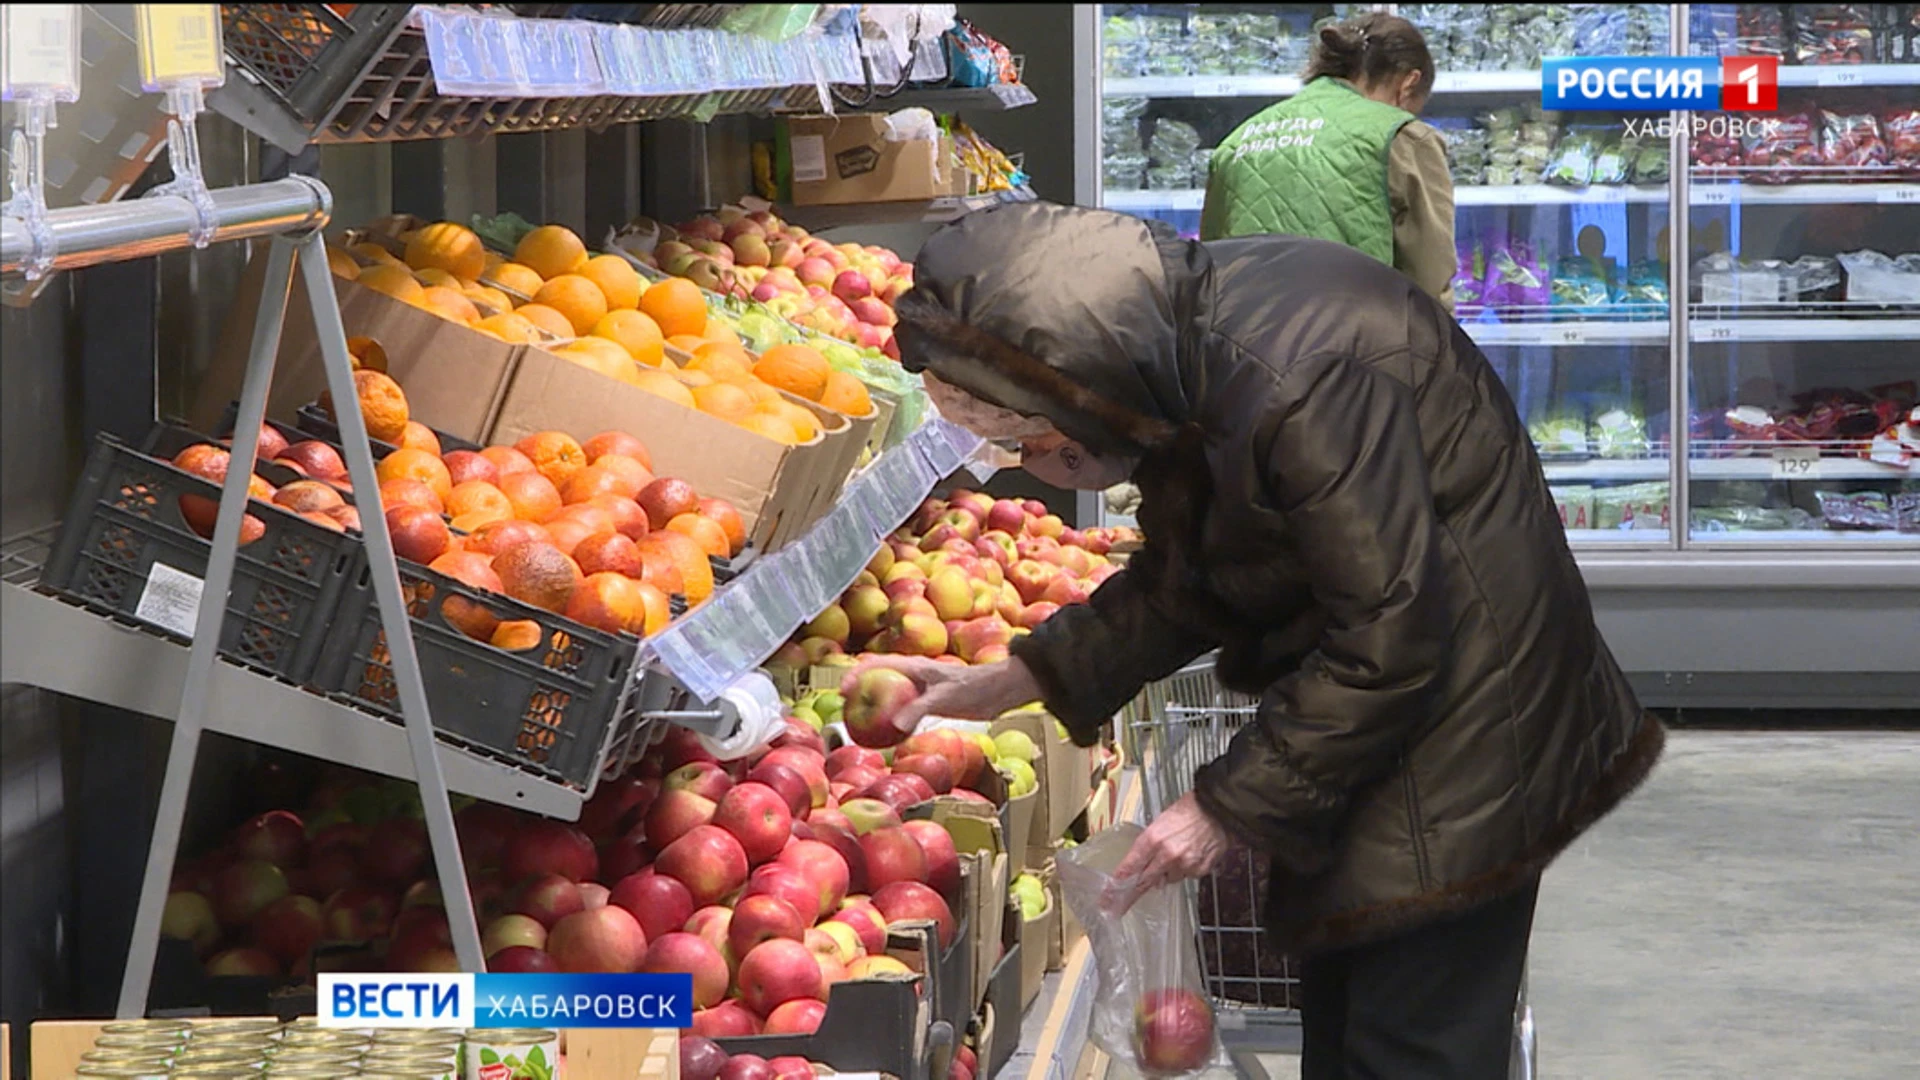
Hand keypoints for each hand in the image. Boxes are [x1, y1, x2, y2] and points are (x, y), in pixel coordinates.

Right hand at [841, 655, 1041, 733]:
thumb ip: (920, 709)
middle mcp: (915, 675)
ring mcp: (923, 688)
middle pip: (880, 678)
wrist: (1000, 691)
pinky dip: (896, 718)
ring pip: (893, 694)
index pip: (877, 664)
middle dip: (861, 690)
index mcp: (914, 666)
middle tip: (847, 708)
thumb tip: (897, 726)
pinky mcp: (932, 701)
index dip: (856, 674)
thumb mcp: (945, 698)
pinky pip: (907, 708)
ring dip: (878, 704)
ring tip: (862, 721)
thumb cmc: (975, 688)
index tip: (842, 690)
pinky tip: (892, 733)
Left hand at [1105, 792, 1233, 915]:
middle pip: (1143, 882)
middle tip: (1117, 908)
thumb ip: (1150, 845)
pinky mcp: (1199, 871)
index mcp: (1152, 839)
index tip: (1107, 899)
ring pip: (1167, 879)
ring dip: (1166, 872)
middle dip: (1130, 895)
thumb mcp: (1161, 821)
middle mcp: (1166, 855)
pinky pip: (1186, 876)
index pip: (1129, 868)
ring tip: (1177, 852)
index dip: (1116, 885)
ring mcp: (1184, 865)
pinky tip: (1191, 854)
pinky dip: (1185, 869)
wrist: (1220, 809)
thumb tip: (1144, 865)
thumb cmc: (1191, 810)